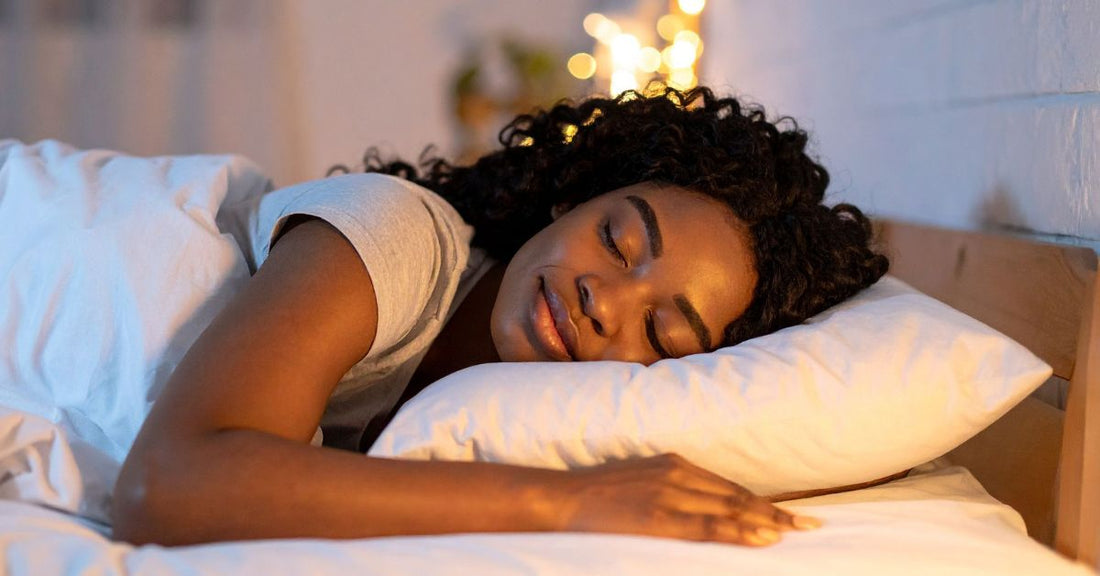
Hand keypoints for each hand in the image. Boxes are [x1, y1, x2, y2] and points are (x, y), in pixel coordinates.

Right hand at [552, 453, 821, 545]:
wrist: (560, 498)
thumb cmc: (596, 496)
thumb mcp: (638, 481)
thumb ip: (669, 489)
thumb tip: (700, 507)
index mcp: (673, 464)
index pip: (729, 488)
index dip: (763, 504)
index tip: (792, 516)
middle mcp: (677, 475)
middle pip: (737, 498)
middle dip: (776, 513)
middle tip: (812, 525)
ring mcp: (669, 494)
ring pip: (729, 510)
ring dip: (766, 523)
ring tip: (797, 533)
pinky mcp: (658, 516)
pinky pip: (707, 526)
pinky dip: (738, 532)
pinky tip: (763, 538)